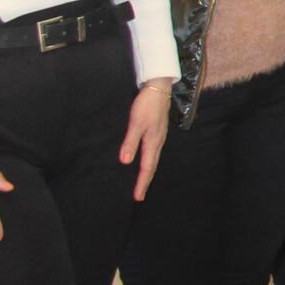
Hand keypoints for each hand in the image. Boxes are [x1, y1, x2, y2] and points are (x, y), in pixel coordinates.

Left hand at [119, 80, 172, 200]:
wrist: (159, 87)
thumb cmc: (146, 105)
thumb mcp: (136, 123)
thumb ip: (130, 142)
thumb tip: (126, 162)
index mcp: (153, 142)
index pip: (147, 167)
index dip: (141, 182)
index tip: (137, 197)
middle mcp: (158, 142)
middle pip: (152, 166)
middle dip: (145, 181)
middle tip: (140, 195)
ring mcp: (158, 136)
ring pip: (153, 159)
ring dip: (147, 172)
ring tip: (142, 182)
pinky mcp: (157, 131)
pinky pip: (153, 152)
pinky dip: (149, 161)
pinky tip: (145, 160)